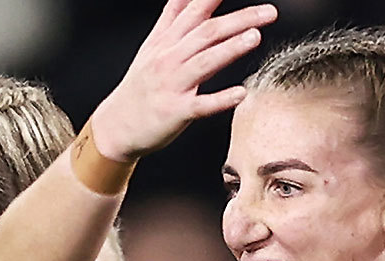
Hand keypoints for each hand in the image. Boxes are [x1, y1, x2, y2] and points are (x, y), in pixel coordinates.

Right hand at [90, 0, 276, 160]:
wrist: (116, 125)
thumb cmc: (139, 86)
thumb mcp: (152, 46)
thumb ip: (172, 18)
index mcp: (167, 41)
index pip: (194, 10)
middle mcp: (169, 59)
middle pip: (207, 32)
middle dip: (239, 20)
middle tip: (269, 13)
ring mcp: (172, 85)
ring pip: (204, 62)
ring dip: (230, 49)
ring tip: (255, 37)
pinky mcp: (175, 112)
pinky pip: (201, 105)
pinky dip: (221, 99)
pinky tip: (241, 93)